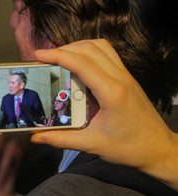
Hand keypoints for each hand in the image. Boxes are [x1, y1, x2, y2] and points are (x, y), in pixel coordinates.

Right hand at [30, 39, 177, 188]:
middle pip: (89, 49)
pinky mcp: (127, 76)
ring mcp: (126, 75)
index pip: (81, 63)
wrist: (159, 149)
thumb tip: (35, 136)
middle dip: (63, 49)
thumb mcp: (92, 144)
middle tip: (44, 58)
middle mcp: (120, 78)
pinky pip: (107, 53)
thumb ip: (61, 139)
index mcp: (111, 93)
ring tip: (60, 57)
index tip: (38, 55)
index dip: (57, 55)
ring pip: (100, 46)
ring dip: (77, 46)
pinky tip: (78, 63)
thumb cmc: (128, 148)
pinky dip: (89, 51)